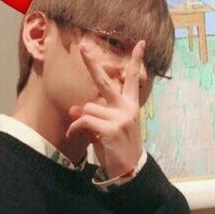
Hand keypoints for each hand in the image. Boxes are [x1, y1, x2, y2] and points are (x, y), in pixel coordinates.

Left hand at [66, 38, 146, 177]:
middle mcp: (127, 108)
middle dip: (92, 64)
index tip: (140, 43)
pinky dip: (75, 128)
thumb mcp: (108, 128)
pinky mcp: (111, 129)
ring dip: (83, 121)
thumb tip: (74, 110)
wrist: (128, 170)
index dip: (136, 61)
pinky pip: (84, 121)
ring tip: (90, 133)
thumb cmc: (118, 147)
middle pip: (105, 81)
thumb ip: (94, 115)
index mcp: (130, 105)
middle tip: (83, 47)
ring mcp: (120, 117)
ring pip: (88, 108)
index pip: (133, 79)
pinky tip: (74, 135)